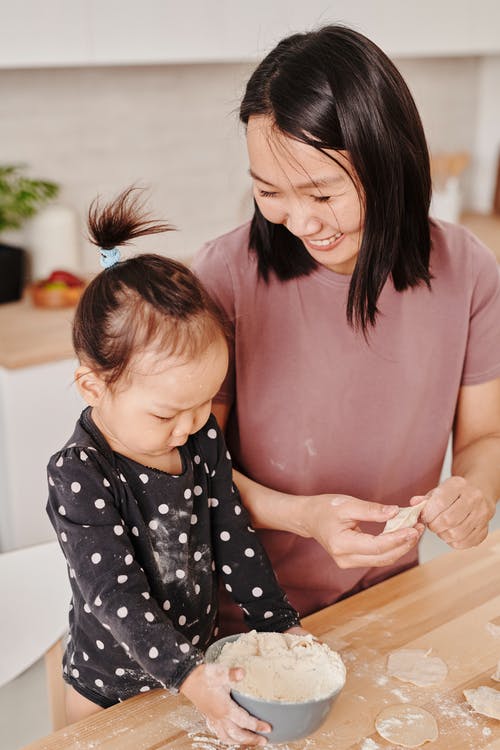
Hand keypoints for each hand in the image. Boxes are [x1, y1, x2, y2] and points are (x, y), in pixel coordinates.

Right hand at [180, 663, 269, 745]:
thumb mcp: (219, 673)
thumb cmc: (203, 676)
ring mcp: (213, 718)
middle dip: (251, 739)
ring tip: (249, 743)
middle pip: (238, 734)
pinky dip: (227, 738)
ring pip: (227, 737)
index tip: (268, 729)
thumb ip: (231, 674)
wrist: (187, 679)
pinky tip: (230, 737)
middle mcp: (219, 717)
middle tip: (263, 741)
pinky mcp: (208, 717)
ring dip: (239, 742)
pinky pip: (218, 733)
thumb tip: (242, 673)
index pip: (244, 721)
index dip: (257, 726)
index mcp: (224, 708)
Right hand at [303, 494, 421, 567]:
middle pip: (383, 557)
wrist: (309, 518)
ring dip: (401, 546)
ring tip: (415, 530)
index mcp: (341, 544)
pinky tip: (402, 535)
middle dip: (404, 544)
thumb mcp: (347, 504)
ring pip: (383, 560)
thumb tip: (396, 512)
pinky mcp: (354, 560)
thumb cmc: (325, 508)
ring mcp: (349, 562)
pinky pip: (378, 557)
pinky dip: (392, 547)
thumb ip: (372, 510)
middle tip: (419, 528)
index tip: (414, 528)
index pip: (376, 546)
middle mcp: (345, 559)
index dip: (397, 538)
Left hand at [411, 475, 494, 548]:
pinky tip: (451, 535)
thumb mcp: (439, 490)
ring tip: (441, 530)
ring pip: (457, 534)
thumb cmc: (455, 493)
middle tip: (432, 525)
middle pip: (448, 520)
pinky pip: (466, 542)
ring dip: (443, 535)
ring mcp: (481, 514)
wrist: (479, 492)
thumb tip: (414, 504)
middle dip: (434, 526)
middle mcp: (473, 498)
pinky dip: (454, 542)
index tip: (424, 517)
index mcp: (459, 485)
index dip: (428, 514)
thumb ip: (424, 499)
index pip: (440, 503)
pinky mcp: (484, 529)